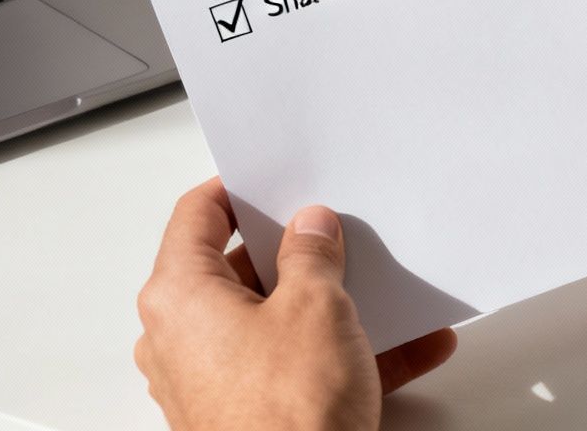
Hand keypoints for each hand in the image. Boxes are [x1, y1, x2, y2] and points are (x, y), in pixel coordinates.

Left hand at [134, 179, 457, 430]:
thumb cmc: (286, 415)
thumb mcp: (315, 306)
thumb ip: (312, 254)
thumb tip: (310, 229)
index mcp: (178, 295)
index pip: (196, 216)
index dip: (236, 190)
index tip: (268, 179)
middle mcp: (181, 339)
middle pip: (238, 273)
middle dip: (296, 254)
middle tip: (334, 233)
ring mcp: (212, 384)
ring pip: (277, 326)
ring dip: (332, 310)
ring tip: (381, 290)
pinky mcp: (248, 418)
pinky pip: (299, 372)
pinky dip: (345, 358)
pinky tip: (408, 349)